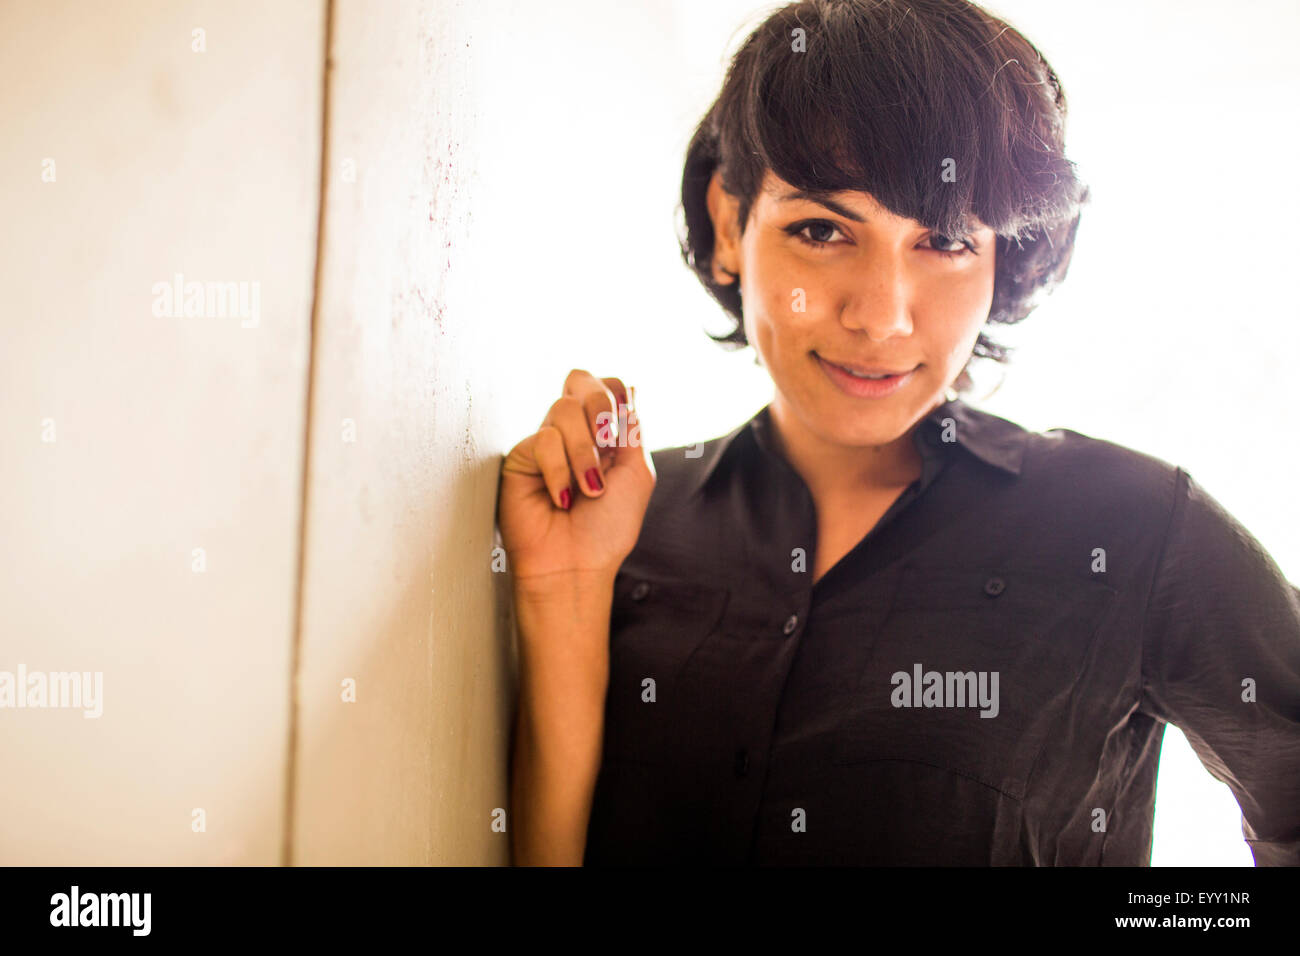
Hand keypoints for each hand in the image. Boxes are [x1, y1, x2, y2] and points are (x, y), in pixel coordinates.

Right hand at [497, 370, 655, 589]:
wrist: (575, 565)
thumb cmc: (606, 529)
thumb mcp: (637, 473)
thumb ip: (631, 429)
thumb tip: (627, 388)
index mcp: (606, 434)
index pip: (609, 385)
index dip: (616, 393)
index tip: (622, 426)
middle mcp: (575, 432)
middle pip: (581, 379)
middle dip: (600, 407)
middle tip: (608, 444)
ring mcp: (547, 442)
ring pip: (564, 408)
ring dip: (584, 452)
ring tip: (590, 489)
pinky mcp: (521, 457)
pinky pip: (543, 439)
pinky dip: (560, 471)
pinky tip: (562, 499)